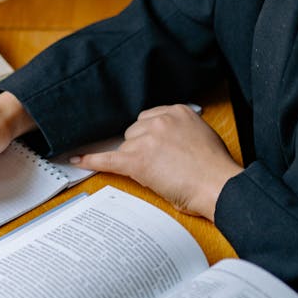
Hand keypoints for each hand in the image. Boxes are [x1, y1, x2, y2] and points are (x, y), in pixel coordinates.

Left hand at [70, 104, 242, 220]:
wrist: (218, 186)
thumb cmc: (214, 168)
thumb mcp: (201, 135)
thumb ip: (180, 130)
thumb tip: (163, 141)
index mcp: (177, 111)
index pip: (148, 119)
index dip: (148, 136)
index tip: (151, 145)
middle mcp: (160, 120)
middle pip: (134, 132)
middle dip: (141, 148)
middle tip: (160, 165)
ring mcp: (147, 139)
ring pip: (126, 147)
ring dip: (135, 160)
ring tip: (160, 174)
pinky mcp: (137, 160)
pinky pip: (108, 158)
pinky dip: (91, 160)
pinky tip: (79, 160)